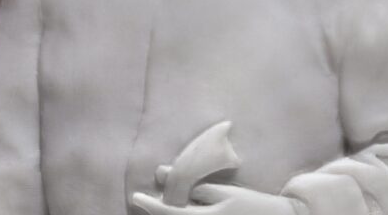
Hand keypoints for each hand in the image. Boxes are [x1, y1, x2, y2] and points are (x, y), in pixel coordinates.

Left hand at [132, 183, 303, 214]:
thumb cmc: (250, 204)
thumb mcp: (224, 192)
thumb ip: (195, 189)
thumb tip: (166, 176)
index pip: (170, 214)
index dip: (151, 205)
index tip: (137, 196)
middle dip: (157, 213)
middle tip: (147, 202)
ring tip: (163, 206)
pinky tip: (181, 211)